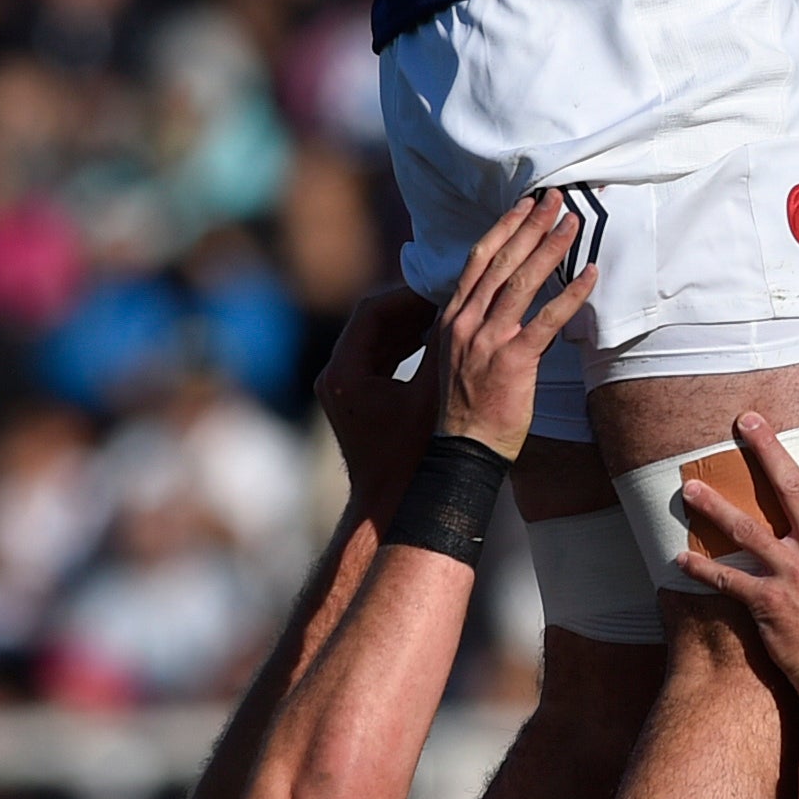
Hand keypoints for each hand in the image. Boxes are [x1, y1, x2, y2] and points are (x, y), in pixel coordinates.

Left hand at [315, 287, 438, 523]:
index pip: (372, 312)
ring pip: (376, 341)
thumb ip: (443, 351)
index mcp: (344, 374)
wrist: (392, 511)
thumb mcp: (433, 400)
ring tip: (450, 312)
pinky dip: (406, 348)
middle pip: (372, 324)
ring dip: (411, 326)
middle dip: (412, 307)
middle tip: (449, 294)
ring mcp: (342, 391)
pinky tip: (438, 341)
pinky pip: (380, 361)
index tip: (442, 287)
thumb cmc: (415, 462)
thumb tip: (463, 307)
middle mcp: (335, 378)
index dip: (409, 294)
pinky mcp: (355, 403)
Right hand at [428, 192, 598, 459]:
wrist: (463, 449)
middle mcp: (466, 322)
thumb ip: (479, 326)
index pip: (479, 261)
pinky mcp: (513, 361)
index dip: (504, 228)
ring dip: (550, 248)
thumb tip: (506, 306)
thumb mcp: (460, 356)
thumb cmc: (465, 406)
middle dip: (530, 225)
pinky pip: (547, 320)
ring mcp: (488, 340)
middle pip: (501, 261)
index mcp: (453, 317)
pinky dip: (571, 295)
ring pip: (522, 282)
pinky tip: (591, 274)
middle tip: (556, 198)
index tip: (525, 205)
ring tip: (574, 223)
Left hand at [670, 406, 798, 691]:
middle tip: (745, 419)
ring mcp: (792, 574)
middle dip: (767, 449)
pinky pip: (727, 580)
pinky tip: (678, 557)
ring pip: (747, 530)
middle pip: (790, 487)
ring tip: (688, 487)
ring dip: (715, 507)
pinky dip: (701, 569)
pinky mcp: (767, 602)